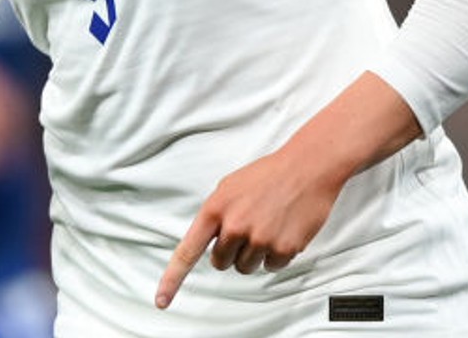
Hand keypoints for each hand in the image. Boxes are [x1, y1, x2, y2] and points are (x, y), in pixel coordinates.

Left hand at [153, 146, 345, 308]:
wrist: (306, 168)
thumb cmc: (267, 175)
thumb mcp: (228, 187)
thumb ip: (215, 214)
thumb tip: (209, 237)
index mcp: (215, 210)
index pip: (188, 251)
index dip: (172, 279)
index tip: (162, 300)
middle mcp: (234, 226)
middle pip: (220, 262)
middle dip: (230, 251)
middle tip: (246, 228)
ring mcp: (259, 239)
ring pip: (246, 267)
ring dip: (253, 253)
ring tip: (266, 225)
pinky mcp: (283, 248)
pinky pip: (271, 266)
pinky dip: (275, 255)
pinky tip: (281, 231)